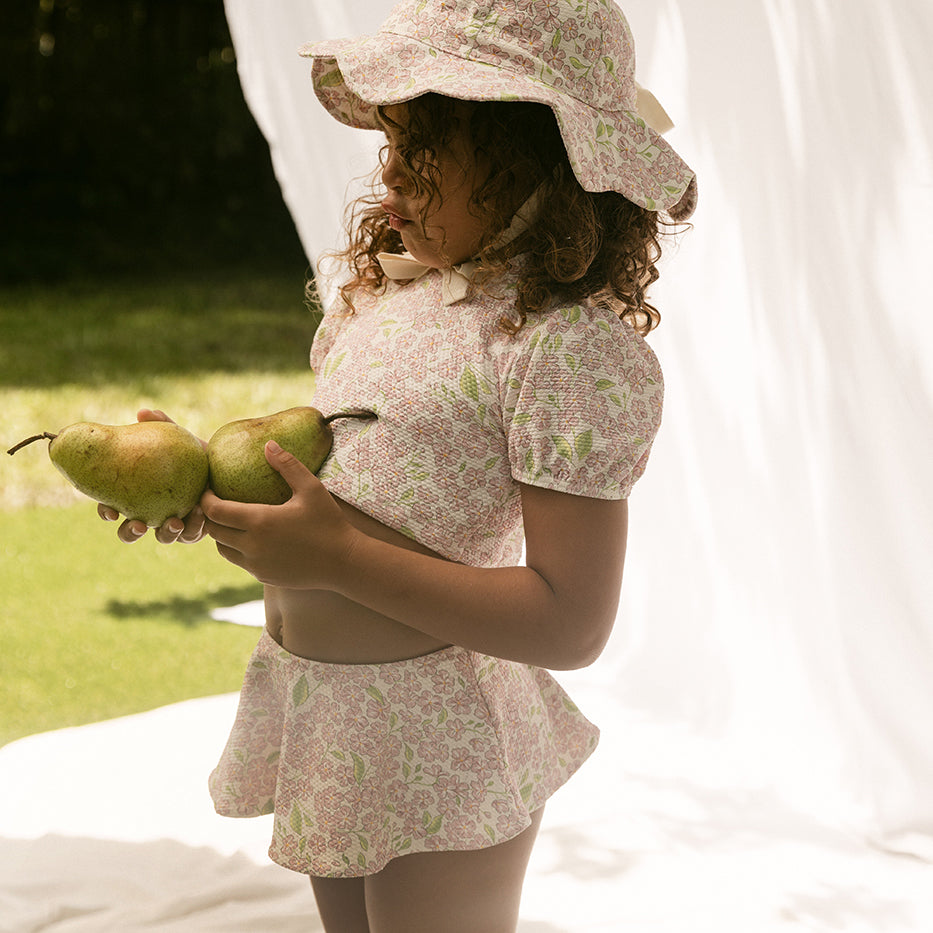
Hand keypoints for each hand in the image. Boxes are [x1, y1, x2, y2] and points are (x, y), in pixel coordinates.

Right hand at [97, 408, 207, 543]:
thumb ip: (163, 426)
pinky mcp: (195, 529)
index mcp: (137, 494)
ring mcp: (173, 525)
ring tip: (176, 522)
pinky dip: (194, 525)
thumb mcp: (180, 438)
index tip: (110, 511)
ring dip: (166, 533)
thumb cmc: (194, 452)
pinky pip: (191, 534)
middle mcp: (151, 513)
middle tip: (139, 525)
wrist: (225, 466)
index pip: (112, 506)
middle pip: (130, 532)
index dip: (106, 512)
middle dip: (131, 532)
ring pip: (162, 537)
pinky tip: (200, 513)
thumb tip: (144, 412)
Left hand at [201, 440, 355, 587]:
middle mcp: (252, 546)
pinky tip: (253, 538)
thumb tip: (268, 444)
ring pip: (223, 550)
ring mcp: (256, 565)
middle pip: (214, 532)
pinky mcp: (263, 577)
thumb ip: (288, 465)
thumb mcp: (312, 489)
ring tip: (232, 520)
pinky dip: (239, 549)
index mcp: (260, 522)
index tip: (208, 490)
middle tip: (217, 503)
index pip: (215, 511)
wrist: (344, 562)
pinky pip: (241, 561)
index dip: (205, 500)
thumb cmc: (329, 522)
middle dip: (210, 517)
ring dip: (222, 535)